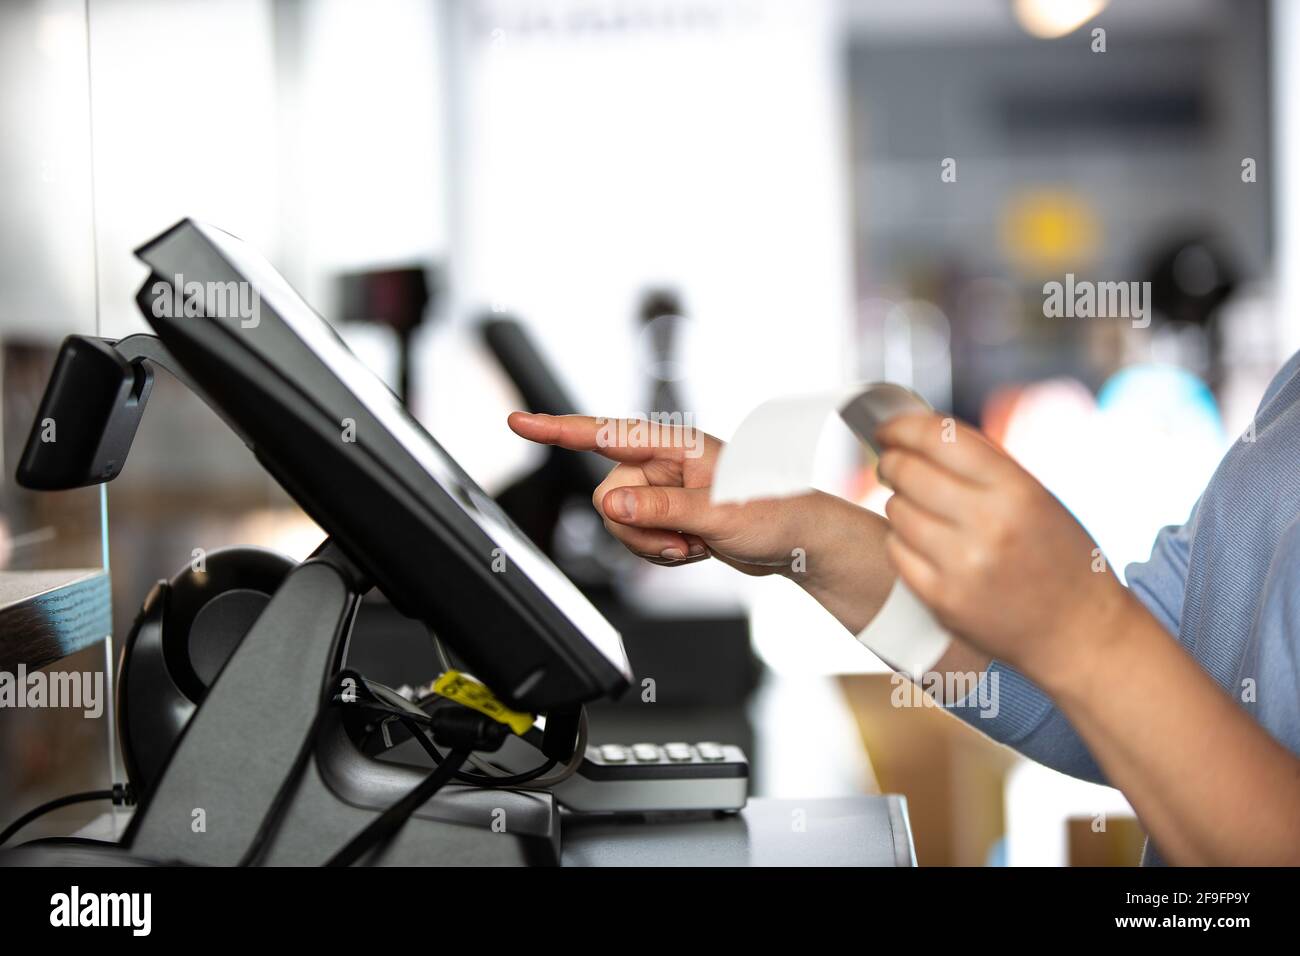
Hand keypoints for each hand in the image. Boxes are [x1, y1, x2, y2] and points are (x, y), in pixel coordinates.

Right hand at [507, 412, 835, 575]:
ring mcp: (664, 489)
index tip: (518, 423)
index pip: (605, 434)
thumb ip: (659, 508)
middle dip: (638, 527)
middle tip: (683, 538)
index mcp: (676, 444)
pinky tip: (693, 547)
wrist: (797, 540)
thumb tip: (610, 504)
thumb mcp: (716, 513)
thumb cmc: (773, 512)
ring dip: (652, 544)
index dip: (558, 430)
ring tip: (694, 542)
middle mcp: (664, 462)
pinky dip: (661, 551)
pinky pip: (638, 538)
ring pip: (619, 522)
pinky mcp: (667, 514)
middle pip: (609, 496)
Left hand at [875, 412, 1133, 681]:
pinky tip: (919, 541)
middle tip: (891, 464)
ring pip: (896, 511)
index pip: (939, 438)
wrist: (1079, 634)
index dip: (902, 427)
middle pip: (908, 472)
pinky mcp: (942, 599)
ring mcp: (962, 565)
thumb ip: (983, 464)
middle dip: (892, 462)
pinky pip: (896, 551)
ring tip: (919, 508)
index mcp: (1017, 490)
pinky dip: (901, 540)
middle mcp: (988, 525)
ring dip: (899, 503)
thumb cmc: (1058, 557)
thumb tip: (920, 432)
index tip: (887, 428)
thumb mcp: (1037, 498)